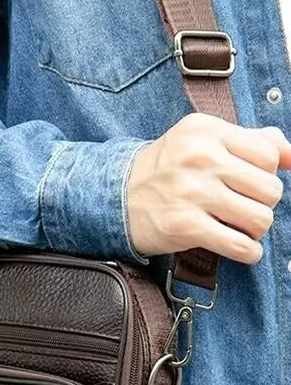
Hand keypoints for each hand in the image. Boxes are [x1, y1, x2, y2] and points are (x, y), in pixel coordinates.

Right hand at [127, 113, 290, 262]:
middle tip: (241, 207)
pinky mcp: (185, 226)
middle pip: (271, 189)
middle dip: (262, 204)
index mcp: (206, 132)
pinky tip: (238, 247)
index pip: (269, 155)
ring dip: (255, 230)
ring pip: (261, 219)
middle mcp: (200, 159)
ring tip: (238, 226)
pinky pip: (240, 245)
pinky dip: (247, 252)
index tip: (246, 182)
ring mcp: (192, 193)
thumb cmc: (164, 169)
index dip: (265, 173)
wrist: (114, 197)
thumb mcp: (200, 140)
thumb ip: (249, 140)